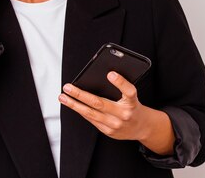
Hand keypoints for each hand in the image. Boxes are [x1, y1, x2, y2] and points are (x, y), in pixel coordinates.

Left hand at [59, 71, 174, 154]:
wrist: (142, 127)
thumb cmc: (133, 106)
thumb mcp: (131, 95)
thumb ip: (120, 88)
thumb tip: (100, 78)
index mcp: (132, 102)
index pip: (128, 91)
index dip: (120, 82)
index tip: (110, 73)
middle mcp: (124, 114)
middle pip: (99, 103)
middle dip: (80, 95)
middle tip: (68, 87)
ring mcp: (115, 125)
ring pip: (91, 113)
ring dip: (74, 105)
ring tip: (63, 97)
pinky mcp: (109, 132)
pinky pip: (92, 120)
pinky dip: (81, 111)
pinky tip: (72, 105)